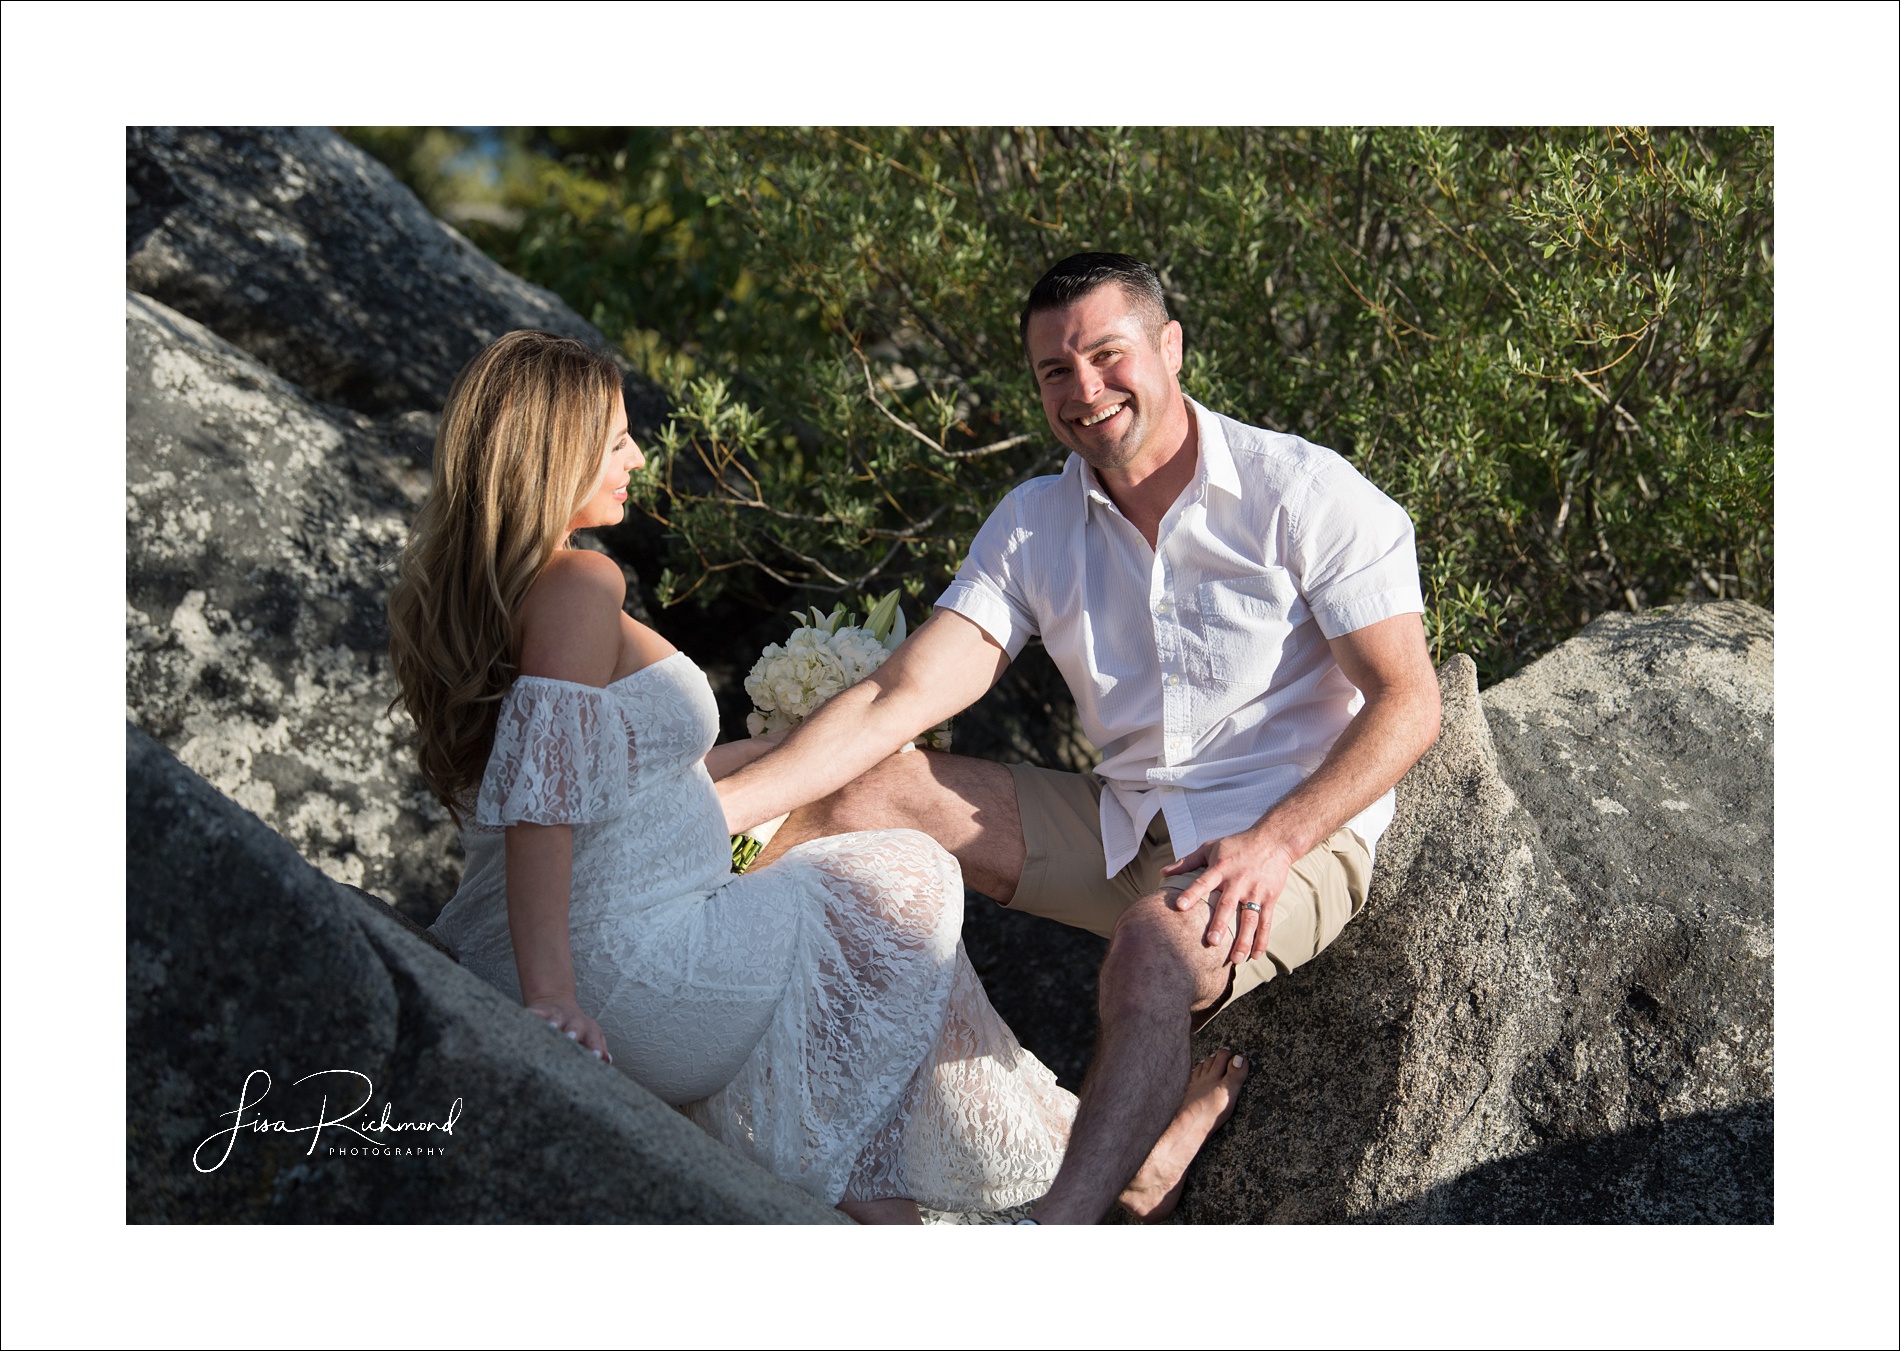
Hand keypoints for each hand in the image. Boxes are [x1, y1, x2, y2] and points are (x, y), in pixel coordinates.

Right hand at [525, 995, 611, 1063]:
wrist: (557, 1002)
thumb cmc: (577, 1029)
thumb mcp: (592, 1037)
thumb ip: (599, 1049)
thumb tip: (607, 1061)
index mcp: (590, 1031)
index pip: (595, 1040)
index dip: (596, 1048)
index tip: (596, 1056)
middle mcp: (574, 1022)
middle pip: (576, 1027)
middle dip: (574, 1033)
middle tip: (571, 1038)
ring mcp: (556, 1015)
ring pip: (555, 1019)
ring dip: (553, 1023)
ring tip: (551, 1028)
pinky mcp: (540, 1011)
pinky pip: (534, 1013)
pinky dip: (530, 1015)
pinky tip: (524, 1018)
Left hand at [1160, 827, 1296, 966]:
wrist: (1272, 841)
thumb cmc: (1237, 845)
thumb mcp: (1210, 848)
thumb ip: (1186, 862)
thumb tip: (1162, 873)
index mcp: (1221, 868)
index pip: (1203, 882)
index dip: (1191, 893)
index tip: (1180, 906)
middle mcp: (1238, 881)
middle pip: (1228, 905)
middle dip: (1220, 924)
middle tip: (1212, 943)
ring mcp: (1255, 891)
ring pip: (1249, 918)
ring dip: (1243, 940)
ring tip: (1235, 959)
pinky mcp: (1269, 898)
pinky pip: (1266, 922)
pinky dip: (1262, 940)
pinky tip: (1255, 956)